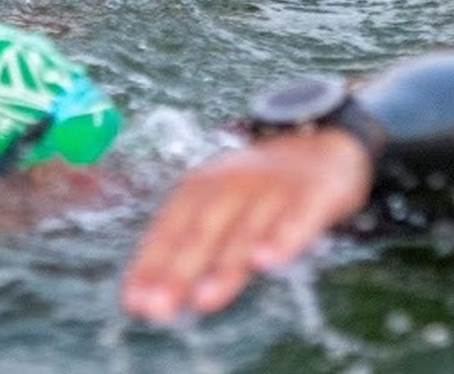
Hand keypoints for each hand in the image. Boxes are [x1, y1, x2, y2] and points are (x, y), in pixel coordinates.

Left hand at [121, 128, 372, 321]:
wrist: (320, 144)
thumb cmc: (256, 190)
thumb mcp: (217, 202)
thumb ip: (187, 242)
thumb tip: (144, 292)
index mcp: (202, 187)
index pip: (169, 228)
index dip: (150, 264)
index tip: (133, 302)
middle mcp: (233, 185)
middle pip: (202, 232)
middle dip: (178, 271)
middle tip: (158, 309)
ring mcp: (273, 188)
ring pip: (246, 230)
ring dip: (224, 266)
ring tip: (204, 299)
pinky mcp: (313, 194)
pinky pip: (298, 219)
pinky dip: (283, 239)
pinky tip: (268, 261)